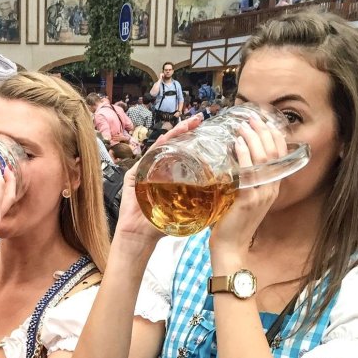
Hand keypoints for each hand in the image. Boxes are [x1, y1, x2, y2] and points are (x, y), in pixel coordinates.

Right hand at [113, 114, 203, 247]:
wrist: (140, 237)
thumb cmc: (160, 226)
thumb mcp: (184, 212)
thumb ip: (200, 204)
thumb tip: (223, 194)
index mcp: (168, 177)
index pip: (183, 155)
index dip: (194, 142)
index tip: (208, 132)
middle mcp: (156, 170)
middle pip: (172, 146)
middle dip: (185, 131)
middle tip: (198, 120)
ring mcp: (144, 171)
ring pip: (160, 148)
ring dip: (173, 135)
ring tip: (186, 124)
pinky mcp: (133, 175)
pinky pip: (146, 158)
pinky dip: (156, 148)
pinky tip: (166, 139)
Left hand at [210, 114, 286, 257]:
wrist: (230, 247)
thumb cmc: (232, 223)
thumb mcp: (243, 197)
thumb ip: (245, 180)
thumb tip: (235, 159)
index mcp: (272, 187)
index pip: (280, 155)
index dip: (273, 136)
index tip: (262, 122)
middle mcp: (271, 189)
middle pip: (273, 153)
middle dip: (262, 132)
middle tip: (250, 118)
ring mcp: (262, 194)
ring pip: (264, 159)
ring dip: (253, 138)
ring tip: (242, 126)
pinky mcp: (249, 199)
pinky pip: (249, 172)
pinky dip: (244, 155)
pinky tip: (237, 144)